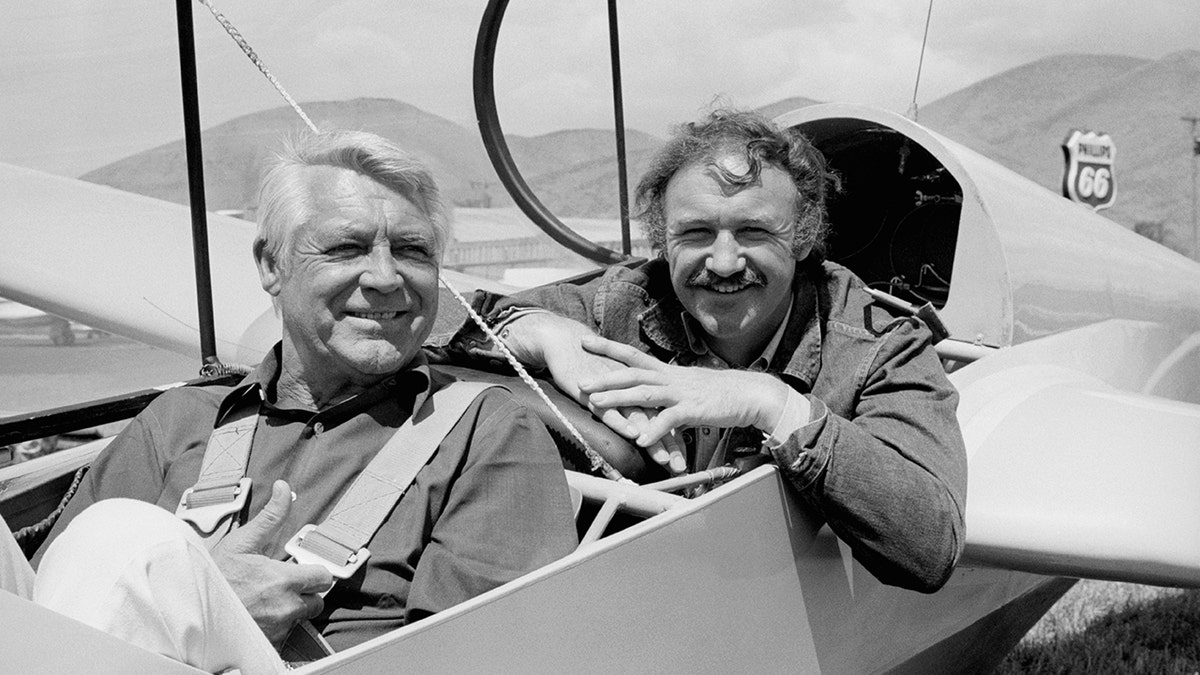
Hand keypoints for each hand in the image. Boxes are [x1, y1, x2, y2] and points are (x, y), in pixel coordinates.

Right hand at [211, 480, 332, 646]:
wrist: (185, 610)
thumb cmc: (211, 577)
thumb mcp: (241, 542)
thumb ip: (270, 517)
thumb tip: (283, 488)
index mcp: (283, 580)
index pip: (323, 577)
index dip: (313, 573)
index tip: (299, 572)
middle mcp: (284, 607)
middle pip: (316, 602)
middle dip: (304, 594)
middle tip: (280, 588)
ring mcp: (276, 630)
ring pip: (300, 619)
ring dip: (288, 612)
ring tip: (263, 603)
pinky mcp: (267, 646)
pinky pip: (283, 637)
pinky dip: (274, 630)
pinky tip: (256, 618)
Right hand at [502, 314, 685, 473]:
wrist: (567, 341)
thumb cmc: (591, 364)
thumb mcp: (616, 384)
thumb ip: (629, 402)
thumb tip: (642, 424)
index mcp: (640, 387)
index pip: (661, 415)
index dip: (673, 437)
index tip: (683, 459)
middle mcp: (632, 389)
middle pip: (655, 419)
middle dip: (669, 444)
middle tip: (679, 466)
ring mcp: (615, 391)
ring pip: (638, 418)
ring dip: (652, 438)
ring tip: (662, 459)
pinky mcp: (595, 392)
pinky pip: (611, 410)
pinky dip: (623, 422)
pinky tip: (633, 435)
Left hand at [577, 335, 791, 447]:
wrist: (750, 394)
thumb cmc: (719, 394)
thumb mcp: (687, 390)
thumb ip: (666, 395)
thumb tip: (652, 402)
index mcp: (667, 372)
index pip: (632, 355)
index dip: (608, 347)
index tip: (585, 340)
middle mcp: (670, 378)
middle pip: (632, 372)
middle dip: (604, 375)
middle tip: (580, 380)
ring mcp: (681, 393)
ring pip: (645, 393)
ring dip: (619, 399)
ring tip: (597, 404)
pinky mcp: (694, 410)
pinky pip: (670, 420)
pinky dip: (654, 430)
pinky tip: (639, 440)